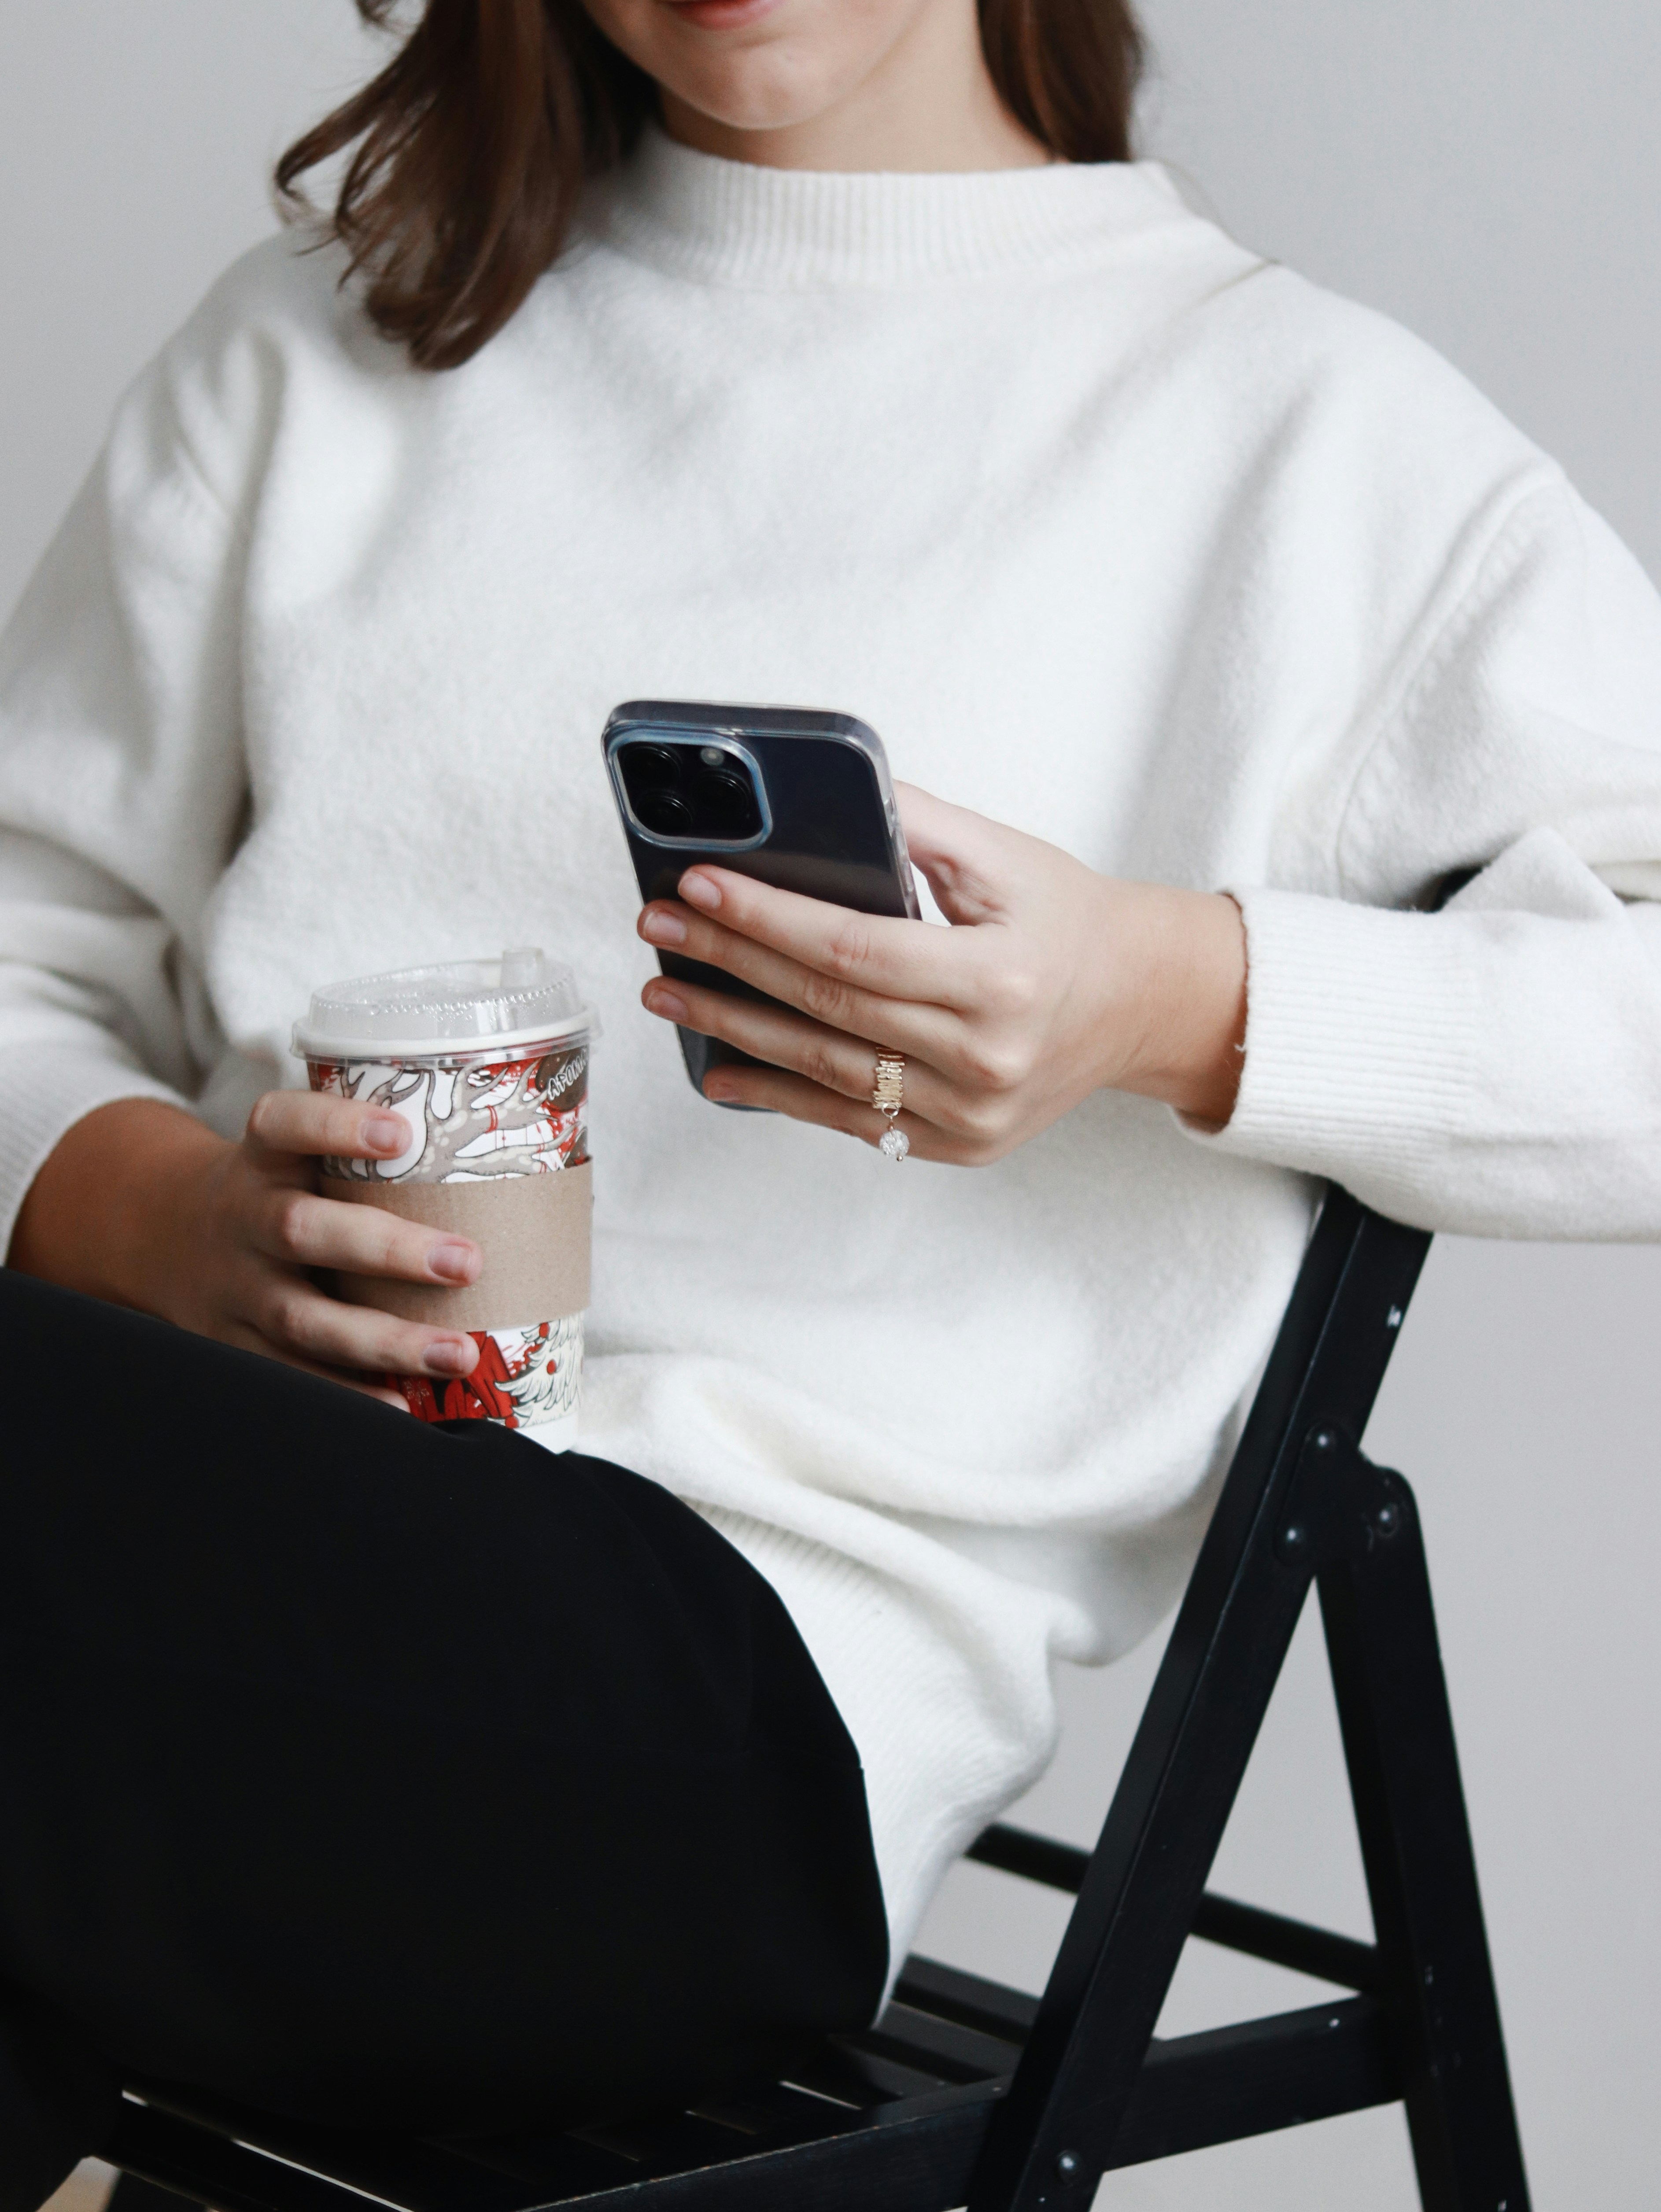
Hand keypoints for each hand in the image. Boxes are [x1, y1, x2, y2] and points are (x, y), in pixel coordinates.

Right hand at [8, 1093, 483, 1404]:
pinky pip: (290, 1374)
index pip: (283, 1124)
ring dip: (384, 1339)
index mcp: (262, 1158)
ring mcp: (235, 1287)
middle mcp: (242, 1218)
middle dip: (386, 1249)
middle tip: (467, 1263)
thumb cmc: (281, 1190)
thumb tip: (520, 1170)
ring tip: (458, 1353)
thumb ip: (372, 1160)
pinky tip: (403, 1405)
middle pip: (301, 1229)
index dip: (336, 1125)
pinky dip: (348, 1394)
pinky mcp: (233, 1344)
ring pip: (302, 1316)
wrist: (167, 1236)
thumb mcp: (298, 1156)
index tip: (400, 1132)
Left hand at [636, 784, 1247, 1163]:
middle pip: (827, 1008)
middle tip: (659, 927)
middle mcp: (986, 1058)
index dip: (766, 918)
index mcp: (1000, 979)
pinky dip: (778, 1094)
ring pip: (826, 1072)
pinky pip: (850, 1122)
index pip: (852, 948)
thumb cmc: (1067, 919)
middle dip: (729, 963)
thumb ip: (914, 823)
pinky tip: (719, 1070)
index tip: (698, 885)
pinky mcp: (958, 1145)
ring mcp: (971, 1114)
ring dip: (734, 1031)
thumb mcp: (1004, 857)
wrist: (1139, 1001)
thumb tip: (810, 794)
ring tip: (667, 993)